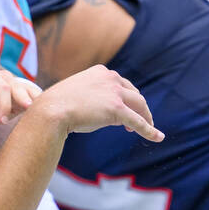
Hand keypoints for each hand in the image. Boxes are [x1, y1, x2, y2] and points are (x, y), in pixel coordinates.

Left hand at [0, 69, 40, 127]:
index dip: (5, 104)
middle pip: (19, 87)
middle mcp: (4, 79)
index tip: (2, 120)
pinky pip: (33, 99)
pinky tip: (43, 114)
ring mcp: (14, 86)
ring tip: (43, 112)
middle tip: (31, 113)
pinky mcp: (20, 97)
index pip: (1, 87)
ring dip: (37, 100)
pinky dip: (39, 105)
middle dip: (26, 100)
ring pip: (30, 90)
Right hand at [38, 65, 163, 140]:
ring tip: (148, 128)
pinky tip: (157, 137)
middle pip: (134, 94)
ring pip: (139, 106)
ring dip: (145, 118)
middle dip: (138, 108)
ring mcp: (115, 93)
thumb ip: (89, 95)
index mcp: (101, 72)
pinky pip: (138, 122)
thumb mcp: (75, 93)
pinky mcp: (118, 110)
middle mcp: (111, 78)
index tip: (126, 108)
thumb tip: (95, 110)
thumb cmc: (57, 105)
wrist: (51, 110)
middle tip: (137, 121)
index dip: (126, 97)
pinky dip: (149, 130)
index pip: (121, 84)